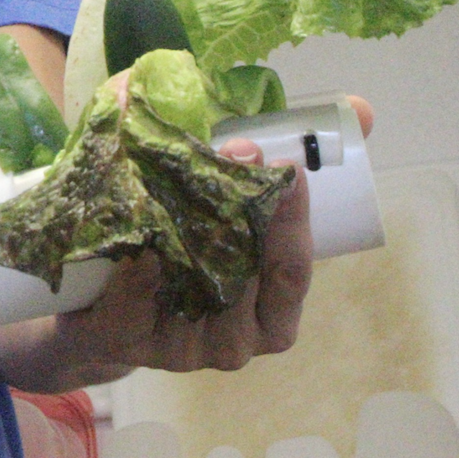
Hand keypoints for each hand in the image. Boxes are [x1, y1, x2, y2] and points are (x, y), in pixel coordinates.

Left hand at [0, 97, 372, 389]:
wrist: (97, 313)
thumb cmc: (182, 253)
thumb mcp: (233, 214)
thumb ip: (287, 166)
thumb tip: (361, 109)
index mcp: (274, 309)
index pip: (293, 269)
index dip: (293, 218)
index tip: (286, 165)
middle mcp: (237, 338)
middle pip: (245, 273)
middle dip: (242, 207)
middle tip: (236, 149)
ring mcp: (185, 348)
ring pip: (194, 281)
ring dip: (189, 224)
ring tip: (180, 167)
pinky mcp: (131, 343)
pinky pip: (138, 298)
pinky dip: (140, 256)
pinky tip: (141, 226)